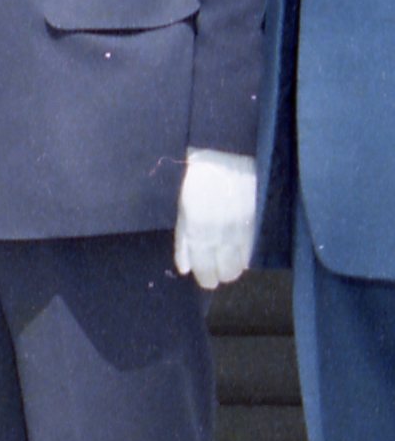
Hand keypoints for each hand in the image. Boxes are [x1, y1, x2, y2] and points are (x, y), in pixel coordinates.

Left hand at [172, 148, 257, 290]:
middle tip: (216, 274)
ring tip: (228, 264)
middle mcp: (222, 233)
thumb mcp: (183, 211)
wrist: (227, 158)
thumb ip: (183, 241)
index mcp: (199, 230)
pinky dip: (247, 256)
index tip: (207, 282)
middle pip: (225, 270)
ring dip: (234, 267)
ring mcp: (242, 229)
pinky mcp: (258, 223)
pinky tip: (241, 254)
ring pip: (241, 264)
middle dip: (220, 275)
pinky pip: (254, 250)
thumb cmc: (198, 183)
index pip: (204, 267)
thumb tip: (184, 269)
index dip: (206, 278)